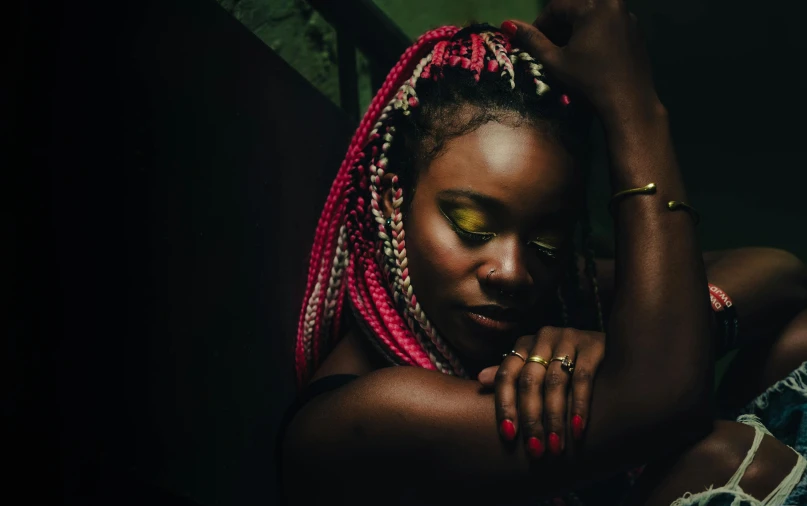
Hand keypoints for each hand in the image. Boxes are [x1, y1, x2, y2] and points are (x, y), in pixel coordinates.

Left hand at [478, 327, 604, 457]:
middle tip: (535, 450)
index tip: (508, 436)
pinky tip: (578, 430)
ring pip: (555, 382)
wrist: (609, 344)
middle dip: (531, 419)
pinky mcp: (593, 345)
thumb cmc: (564, 362)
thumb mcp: (536, 366)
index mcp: (524, 345)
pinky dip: (580, 406)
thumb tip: (479, 380)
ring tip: (555, 447)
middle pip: (529, 381)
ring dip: (554, 418)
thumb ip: (511, 375)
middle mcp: (543, 338)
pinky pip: (583, 378)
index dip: (505, 406)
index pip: (507, 375)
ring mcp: (568, 339)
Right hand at [503, 0, 658, 117]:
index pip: (556, 6)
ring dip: (576, 29)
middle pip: (576, 7)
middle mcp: (613, 3)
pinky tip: (590, 56)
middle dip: (559, 26)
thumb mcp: (555, 61)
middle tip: (550, 48)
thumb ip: (532, 40)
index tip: (533, 43)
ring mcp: (628, 16)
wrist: (629, 101)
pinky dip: (594, 33)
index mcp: (593, 6)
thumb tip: (507, 25)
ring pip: (593, 14)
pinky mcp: (636, 30)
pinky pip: (609, 23)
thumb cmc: (589, 81)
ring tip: (568, 53)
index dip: (541, 24)